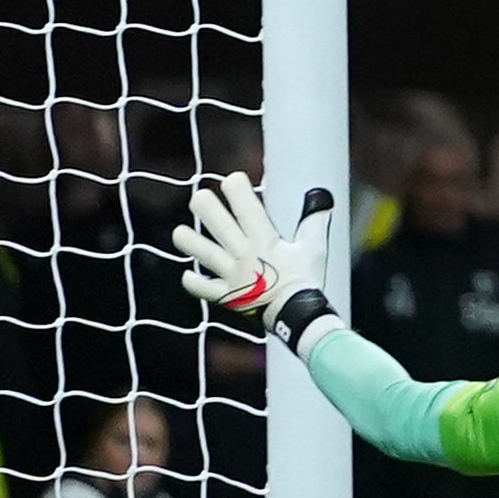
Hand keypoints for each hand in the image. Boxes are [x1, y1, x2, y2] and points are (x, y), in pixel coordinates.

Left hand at [173, 173, 340, 350]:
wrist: (298, 317)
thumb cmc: (306, 281)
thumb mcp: (314, 248)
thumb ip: (314, 220)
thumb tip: (320, 196)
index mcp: (264, 240)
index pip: (247, 207)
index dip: (237, 190)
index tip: (231, 180)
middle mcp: (244, 254)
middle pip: (220, 226)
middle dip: (206, 208)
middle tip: (198, 197)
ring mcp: (233, 276)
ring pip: (205, 254)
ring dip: (190, 242)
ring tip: (179, 232)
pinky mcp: (228, 296)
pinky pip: (205, 289)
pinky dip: (194, 283)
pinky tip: (186, 275)